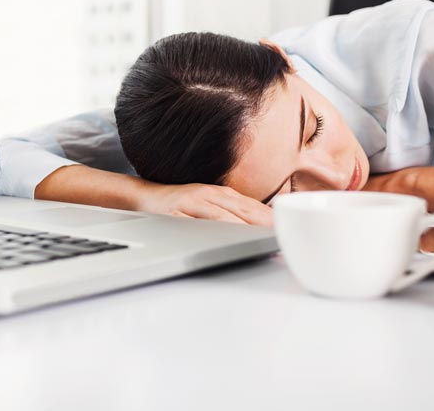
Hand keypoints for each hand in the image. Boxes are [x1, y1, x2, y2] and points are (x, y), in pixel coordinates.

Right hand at [135, 182, 273, 226]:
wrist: (143, 197)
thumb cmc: (180, 204)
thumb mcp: (209, 204)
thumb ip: (233, 214)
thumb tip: (262, 229)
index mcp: (222, 194)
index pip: (254, 207)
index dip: (273, 220)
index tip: (291, 231)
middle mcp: (210, 195)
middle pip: (244, 211)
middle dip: (266, 225)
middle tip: (284, 238)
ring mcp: (193, 203)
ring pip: (224, 217)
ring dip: (245, 229)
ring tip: (263, 239)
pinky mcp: (176, 215)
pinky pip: (198, 224)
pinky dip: (215, 231)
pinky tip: (227, 239)